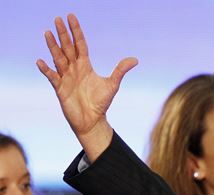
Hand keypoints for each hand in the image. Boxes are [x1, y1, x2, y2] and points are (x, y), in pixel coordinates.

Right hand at [36, 14, 136, 156]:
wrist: (92, 120)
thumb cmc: (100, 102)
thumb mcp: (112, 85)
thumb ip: (120, 70)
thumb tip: (135, 59)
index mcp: (85, 66)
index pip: (79, 44)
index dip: (76, 32)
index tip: (71, 17)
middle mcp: (73, 69)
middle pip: (67, 48)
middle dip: (63, 34)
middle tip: (57, 19)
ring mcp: (65, 77)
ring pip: (58, 58)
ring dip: (53, 46)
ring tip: (47, 33)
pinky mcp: (60, 89)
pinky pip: (52, 77)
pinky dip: (46, 70)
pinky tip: (41, 61)